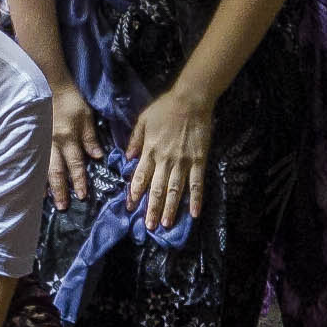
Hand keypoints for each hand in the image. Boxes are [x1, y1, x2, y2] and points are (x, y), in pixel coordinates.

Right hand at [44, 83, 102, 208]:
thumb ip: (90, 138)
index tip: (82, 196)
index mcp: (69, 138)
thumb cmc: (71, 101)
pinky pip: (34, 158)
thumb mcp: (86, 118)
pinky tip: (34, 181)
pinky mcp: (34, 138)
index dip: (79, 180)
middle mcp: (54, 143)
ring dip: (47, 185)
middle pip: (58, 171)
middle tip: (62, 207)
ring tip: (48, 200)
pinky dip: (35, 172)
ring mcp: (41, 142)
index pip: (76, 164)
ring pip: (44, 167)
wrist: (50, 86)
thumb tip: (98, 157)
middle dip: (61, 190)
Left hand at [124, 85, 215, 227]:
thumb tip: (127, 157)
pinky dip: (195, 199)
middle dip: (151, 208)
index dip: (135, 193)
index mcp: (150, 150)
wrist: (191, 100)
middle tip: (149, 226)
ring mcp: (183, 162)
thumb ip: (135, 139)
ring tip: (165, 224)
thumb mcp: (143, 119)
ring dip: (170, 208)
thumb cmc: (165, 107)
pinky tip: (194, 214)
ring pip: (175, 190)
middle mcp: (165, 160)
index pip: (140, 176)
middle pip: (157, 188)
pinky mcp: (198, 161)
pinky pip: (197, 183)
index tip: (130, 207)